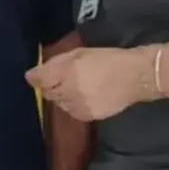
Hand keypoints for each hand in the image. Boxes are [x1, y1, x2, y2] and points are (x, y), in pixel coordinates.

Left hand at [26, 46, 150, 121]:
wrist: (135, 76)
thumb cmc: (107, 59)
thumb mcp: (79, 53)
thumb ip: (55, 63)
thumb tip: (33, 74)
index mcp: (65, 71)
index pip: (38, 79)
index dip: (36, 77)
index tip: (36, 75)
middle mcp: (68, 90)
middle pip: (48, 93)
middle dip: (52, 86)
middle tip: (65, 79)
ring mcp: (77, 105)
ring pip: (60, 103)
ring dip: (63, 96)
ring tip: (78, 88)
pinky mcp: (87, 116)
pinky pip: (73, 111)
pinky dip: (74, 105)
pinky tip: (86, 97)